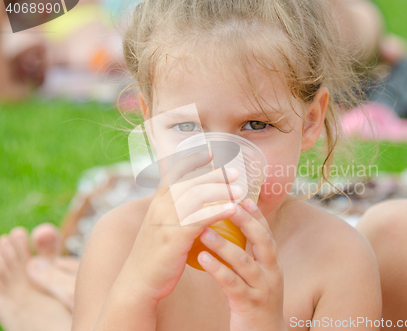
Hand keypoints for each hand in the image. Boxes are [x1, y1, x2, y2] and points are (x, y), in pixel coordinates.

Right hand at [118, 151, 241, 301]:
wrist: (138, 281)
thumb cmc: (154, 255)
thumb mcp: (159, 226)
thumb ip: (172, 211)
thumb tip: (192, 201)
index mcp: (157, 202)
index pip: (173, 172)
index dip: (192, 160)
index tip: (210, 151)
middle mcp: (160, 207)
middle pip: (190, 182)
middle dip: (215, 175)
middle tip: (235, 172)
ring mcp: (166, 221)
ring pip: (197, 197)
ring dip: (221, 191)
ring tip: (239, 190)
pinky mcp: (175, 237)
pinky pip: (200, 219)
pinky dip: (219, 211)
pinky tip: (234, 210)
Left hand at [197, 198, 285, 330]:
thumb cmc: (254, 306)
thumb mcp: (256, 279)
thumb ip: (247, 259)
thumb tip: (229, 236)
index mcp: (272, 265)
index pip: (266, 234)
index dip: (256, 216)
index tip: (243, 198)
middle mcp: (271, 274)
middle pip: (262, 241)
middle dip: (246, 221)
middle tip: (228, 204)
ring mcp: (262, 289)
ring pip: (245, 262)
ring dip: (224, 244)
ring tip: (204, 230)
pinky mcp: (249, 305)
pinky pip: (232, 284)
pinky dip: (218, 269)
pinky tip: (202, 258)